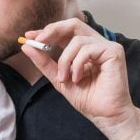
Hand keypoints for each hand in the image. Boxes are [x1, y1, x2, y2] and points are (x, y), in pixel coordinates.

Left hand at [21, 18, 137, 131]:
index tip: (29, 36)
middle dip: (53, 30)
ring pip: (77, 40)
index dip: (48, 31)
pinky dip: (77, 64)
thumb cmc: (87, 99)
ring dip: (65, 60)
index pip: (65, 32)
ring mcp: (107, 46)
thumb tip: (26, 46)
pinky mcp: (114, 52)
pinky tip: (78, 78)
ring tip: (65, 78)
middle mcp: (97, 44)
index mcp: (85, 48)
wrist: (104, 115)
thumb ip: (44, 62)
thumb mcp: (59, 79)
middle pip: (73, 24)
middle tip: (39, 40)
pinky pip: (87, 49)